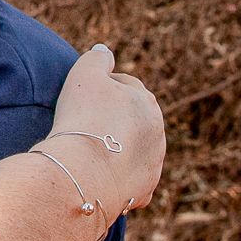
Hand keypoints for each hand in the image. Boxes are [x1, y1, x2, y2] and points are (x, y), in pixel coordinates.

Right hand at [46, 44, 164, 216]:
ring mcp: (154, 163)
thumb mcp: (84, 75)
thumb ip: (96, 58)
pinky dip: (117, 177)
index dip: (102, 88)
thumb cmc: (83, 119)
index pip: (126, 85)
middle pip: (133, 119)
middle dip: (114, 119)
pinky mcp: (144, 190)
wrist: (84, 172)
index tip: (82, 98)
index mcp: (146, 101)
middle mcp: (157, 132)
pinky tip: (98, 176)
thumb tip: (104, 51)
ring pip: (134, 150)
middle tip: (84, 124)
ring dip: (117, 148)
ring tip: (90, 152)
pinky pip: (130, 179)